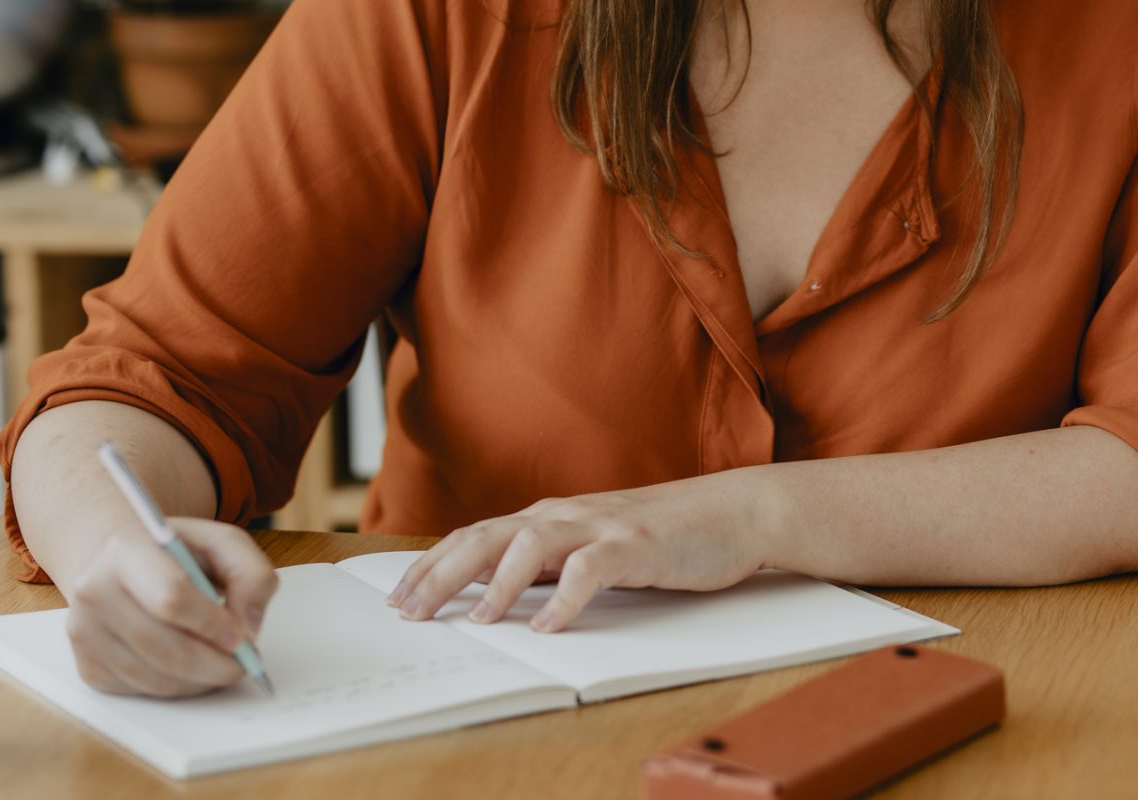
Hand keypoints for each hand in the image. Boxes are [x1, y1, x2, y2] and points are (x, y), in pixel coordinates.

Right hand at [63, 518, 277, 697]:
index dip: (212, 623)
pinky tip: (194, 667)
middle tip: (245, 662)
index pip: (170, 597)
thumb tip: (249, 627)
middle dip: (214, 663)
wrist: (121, 564)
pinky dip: (179, 687)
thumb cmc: (177, 553)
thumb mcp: (224, 543)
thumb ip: (251, 575)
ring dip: (201, 680)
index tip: (242, 637)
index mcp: (126, 549)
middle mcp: (94, 591)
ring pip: (155, 677)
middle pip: (164, 647)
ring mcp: (85, 632)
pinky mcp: (88, 666)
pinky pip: (142, 691)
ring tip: (224, 663)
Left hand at [385, 471, 775, 632]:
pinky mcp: (638, 545)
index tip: (400, 596)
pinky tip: (550, 626)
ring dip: (499, 583)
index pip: (478, 535)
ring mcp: (602, 526)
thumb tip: (504, 592)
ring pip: (532, 544)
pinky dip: (567, 598)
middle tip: (409, 611)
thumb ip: (555, 561)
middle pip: (488, 536)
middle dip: (442, 573)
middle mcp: (568, 515)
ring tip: (478, 620)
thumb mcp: (598, 545)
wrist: (737, 511)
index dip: (433, 564)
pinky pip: (592, 569)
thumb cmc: (668, 533)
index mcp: (554, 516)